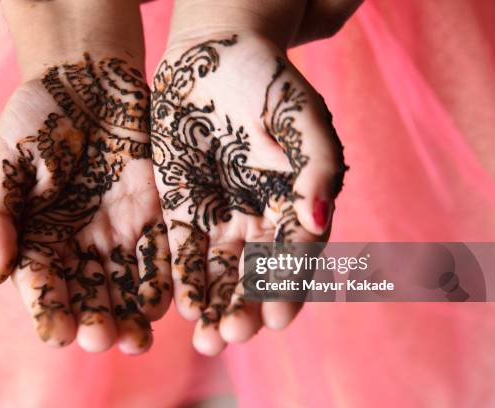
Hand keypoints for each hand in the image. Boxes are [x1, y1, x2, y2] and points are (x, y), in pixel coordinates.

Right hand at [0, 52, 170, 354]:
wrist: (90, 81)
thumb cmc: (39, 117)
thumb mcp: (7, 159)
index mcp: (39, 236)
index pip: (42, 283)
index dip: (50, 308)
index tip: (60, 332)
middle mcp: (79, 242)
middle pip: (89, 292)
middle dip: (96, 320)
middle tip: (104, 341)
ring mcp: (118, 230)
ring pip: (126, 282)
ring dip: (131, 313)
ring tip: (138, 337)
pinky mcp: (153, 214)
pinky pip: (159, 253)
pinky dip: (162, 277)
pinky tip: (166, 300)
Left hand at [150, 33, 346, 354]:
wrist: (214, 55)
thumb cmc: (269, 83)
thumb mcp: (302, 120)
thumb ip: (316, 170)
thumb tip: (318, 223)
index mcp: (296, 203)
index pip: (296, 256)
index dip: (287, 287)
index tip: (278, 317)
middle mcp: (261, 218)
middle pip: (256, 275)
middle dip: (246, 308)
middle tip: (233, 335)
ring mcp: (222, 214)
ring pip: (221, 272)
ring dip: (216, 305)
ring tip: (208, 338)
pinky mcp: (184, 205)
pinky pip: (185, 248)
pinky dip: (185, 277)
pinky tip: (184, 305)